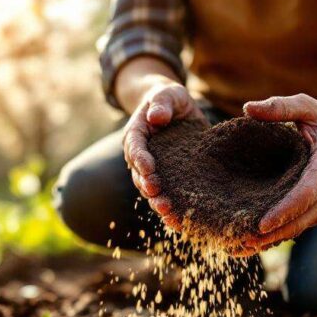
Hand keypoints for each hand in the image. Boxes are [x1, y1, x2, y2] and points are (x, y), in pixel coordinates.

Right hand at [122, 82, 205, 229]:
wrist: (175, 109)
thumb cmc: (169, 99)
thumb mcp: (167, 94)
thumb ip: (161, 102)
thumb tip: (156, 117)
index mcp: (136, 134)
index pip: (135, 148)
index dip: (140, 160)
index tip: (149, 170)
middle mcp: (140, 156)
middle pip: (140, 175)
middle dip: (150, 188)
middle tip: (160, 199)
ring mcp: (152, 170)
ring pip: (151, 190)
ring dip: (159, 203)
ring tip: (170, 215)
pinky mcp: (168, 178)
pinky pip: (166, 195)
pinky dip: (172, 209)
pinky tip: (181, 223)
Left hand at [233, 94, 316, 255]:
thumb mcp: (307, 107)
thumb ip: (280, 107)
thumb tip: (247, 109)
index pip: (307, 192)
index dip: (286, 210)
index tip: (262, 223)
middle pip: (301, 219)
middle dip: (273, 234)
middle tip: (241, 242)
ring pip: (300, 228)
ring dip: (271, 240)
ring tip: (239, 248)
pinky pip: (300, 227)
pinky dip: (278, 236)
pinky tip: (252, 243)